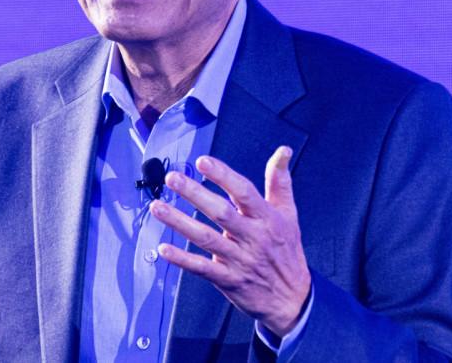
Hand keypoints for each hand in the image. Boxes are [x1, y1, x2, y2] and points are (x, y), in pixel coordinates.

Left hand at [150, 146, 309, 335]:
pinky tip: (164, 249)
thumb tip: (282, 151)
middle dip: (195, 194)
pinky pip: (202, 268)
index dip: (223, 176)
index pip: (244, 192)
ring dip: (180, 222)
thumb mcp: (289, 214)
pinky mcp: (228, 279)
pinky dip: (182, 259)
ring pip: (206, 238)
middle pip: (221, 213)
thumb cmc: (287, 252)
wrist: (293, 299)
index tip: (203, 161)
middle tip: (172, 179)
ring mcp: (239, 259)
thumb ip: (280, 182)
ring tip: (158, 207)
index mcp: (266, 218)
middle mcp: (252, 237)